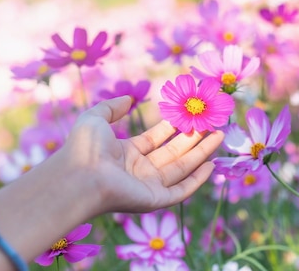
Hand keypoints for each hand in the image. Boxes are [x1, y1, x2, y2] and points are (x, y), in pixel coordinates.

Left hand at [61, 95, 223, 212]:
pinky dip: (197, 180)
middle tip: (211, 123)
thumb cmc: (84, 148)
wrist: (79, 177)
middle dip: (193, 138)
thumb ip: (111, 107)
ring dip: (201, 153)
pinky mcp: (155, 200)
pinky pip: (181, 191)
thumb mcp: (96, 118)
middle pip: (173, 152)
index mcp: (126, 153)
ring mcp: (148, 186)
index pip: (156, 139)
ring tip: (219, 136)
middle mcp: (139, 170)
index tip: (190, 113)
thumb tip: (128, 99)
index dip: (173, 127)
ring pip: (182, 168)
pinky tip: (211, 165)